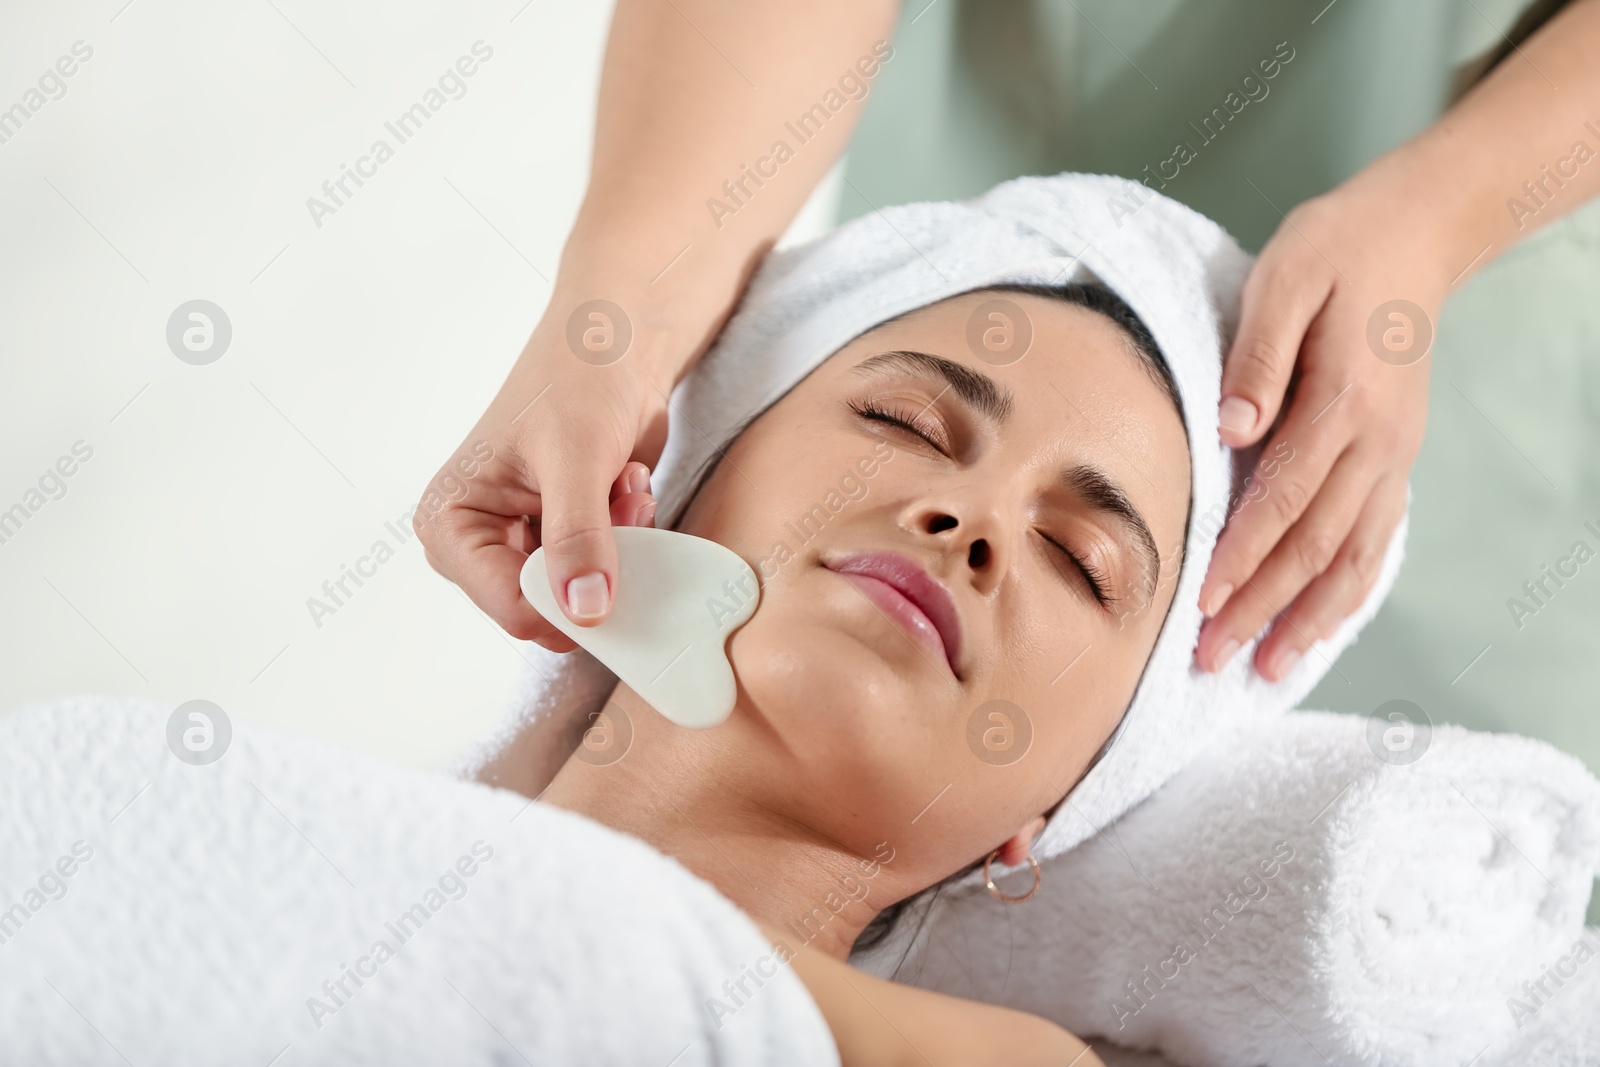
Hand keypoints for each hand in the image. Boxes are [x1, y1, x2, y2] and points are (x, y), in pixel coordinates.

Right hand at [413, 311, 669, 651]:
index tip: (615, 556)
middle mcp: (477, 545)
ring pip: (584, 596)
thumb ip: (577, 536)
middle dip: (599, 562)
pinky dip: (631, 537)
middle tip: (620, 501)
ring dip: (621, 546)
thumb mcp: (577, 457)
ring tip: (621, 485)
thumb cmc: (580, 380)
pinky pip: (607, 575)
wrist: (619, 348)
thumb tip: (584, 611)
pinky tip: (624, 487)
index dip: (570, 599)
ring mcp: (521, 547)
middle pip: (549, 610)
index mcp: (450, 523)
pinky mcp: (562, 544)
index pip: (511, 607)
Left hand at [1194, 168, 1446, 679]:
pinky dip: (1348, 591)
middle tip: (1213, 658)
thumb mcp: (1285, 278)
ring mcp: (1393, 455)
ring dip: (1309, 618)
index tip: (1202, 602)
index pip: (1284, 498)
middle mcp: (1378, 442)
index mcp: (1345, 400)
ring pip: (1353, 557)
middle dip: (1262, 607)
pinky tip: (1318, 626)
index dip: (1242, 556)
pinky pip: (1377, 540)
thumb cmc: (1338, 249)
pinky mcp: (1395, 457)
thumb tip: (1229, 428)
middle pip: (1315, 544)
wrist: (1418, 231)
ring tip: (1268, 669)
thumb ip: (1257, 357)